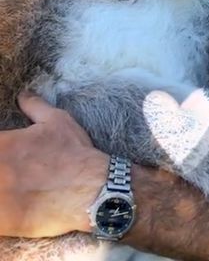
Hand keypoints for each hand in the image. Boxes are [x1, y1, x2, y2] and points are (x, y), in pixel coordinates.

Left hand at [0, 94, 107, 237]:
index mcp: (3, 144)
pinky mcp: (6, 221)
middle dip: (1, 168)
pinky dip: (2, 213)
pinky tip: (13, 205)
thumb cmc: (74, 153)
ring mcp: (0, 196)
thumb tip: (23, 95)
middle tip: (10, 171)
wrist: (92, 189)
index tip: (5, 154)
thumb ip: (34, 106)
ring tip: (13, 188)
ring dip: (1, 189)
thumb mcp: (57, 121)